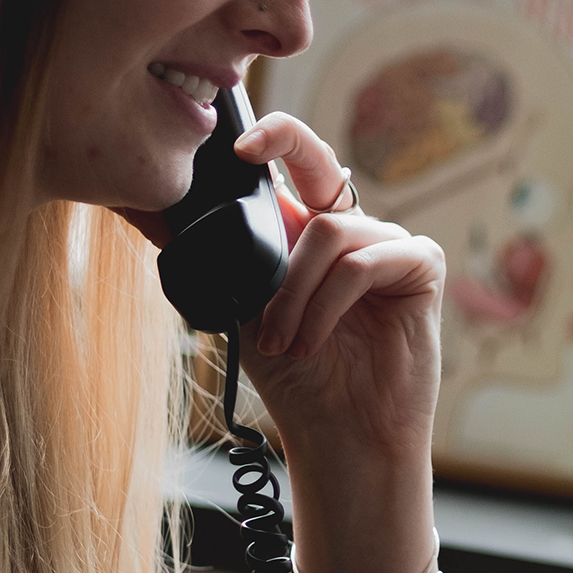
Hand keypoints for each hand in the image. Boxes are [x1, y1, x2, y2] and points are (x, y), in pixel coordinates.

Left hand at [229, 110, 443, 462]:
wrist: (339, 435)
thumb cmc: (297, 380)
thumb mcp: (241, 308)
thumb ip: (215, 257)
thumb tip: (151, 211)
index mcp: (311, 234)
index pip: (297, 166)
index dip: (275, 137)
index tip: (237, 145)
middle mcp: (353, 231)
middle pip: (321, 165)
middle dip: (284, 143)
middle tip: (245, 154)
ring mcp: (390, 246)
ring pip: (331, 231)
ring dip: (294, 292)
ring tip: (282, 341)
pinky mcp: (421, 268)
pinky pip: (364, 262)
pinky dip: (326, 304)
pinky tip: (312, 341)